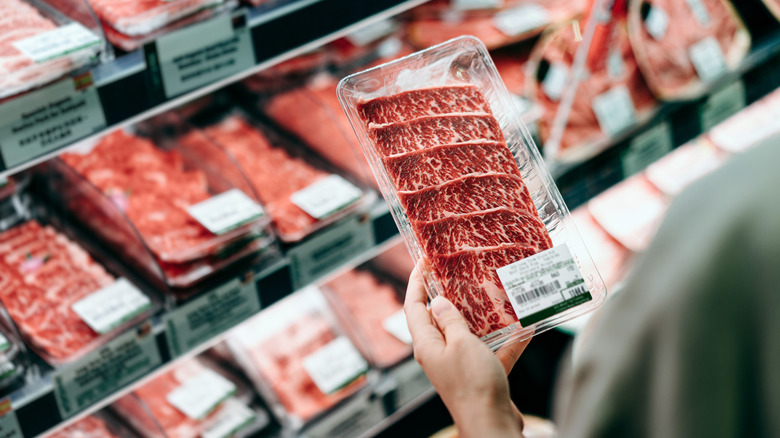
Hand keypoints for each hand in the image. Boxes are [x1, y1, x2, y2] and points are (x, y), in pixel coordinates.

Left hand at [404, 266, 523, 437]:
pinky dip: (507, 341)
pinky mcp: (480, 375)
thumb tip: (438, 301)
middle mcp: (439, 353)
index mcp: (426, 345)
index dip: (416, 282)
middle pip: (439, 318)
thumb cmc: (473, 384)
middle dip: (449, 295)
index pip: (414, 306)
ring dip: (481, 316)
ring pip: (468, 333)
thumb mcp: (460, 344)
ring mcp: (460, 365)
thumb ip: (450, 321)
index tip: (423, 260)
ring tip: (494, 293)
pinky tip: (525, 327)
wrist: (492, 424)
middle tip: (460, 271)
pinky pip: (492, 351)